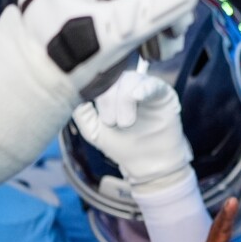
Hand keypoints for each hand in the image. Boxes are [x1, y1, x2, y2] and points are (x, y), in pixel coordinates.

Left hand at [18, 0, 197, 93]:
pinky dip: (157, 29)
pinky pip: (146, 8)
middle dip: (166, 8)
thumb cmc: (61, 57)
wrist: (39, 85)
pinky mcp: (113, 8)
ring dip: (165, 21)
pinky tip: (154, 51)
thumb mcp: (104, 35)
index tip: (176, 26)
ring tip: (160, 51)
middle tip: (172, 37)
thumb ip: (146, 11)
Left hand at [72, 70, 192, 191]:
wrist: (148, 164)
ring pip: (130, 79)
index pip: (97, 79)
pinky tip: (138, 96)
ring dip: (124, 100)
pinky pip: (154, 84)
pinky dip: (145, 88)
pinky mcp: (164, 94)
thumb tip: (77, 95)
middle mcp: (126, 85)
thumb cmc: (123, 146)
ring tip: (126, 123)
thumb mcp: (94, 132)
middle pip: (113, 77)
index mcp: (109, 91)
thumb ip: (82, 114)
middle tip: (112, 123)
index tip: (98, 116)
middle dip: (109, 100)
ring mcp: (145, 87)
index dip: (94, 94)